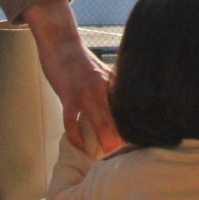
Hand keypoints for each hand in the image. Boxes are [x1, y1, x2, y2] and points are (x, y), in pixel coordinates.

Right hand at [20, 0, 121, 153]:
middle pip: (118, 119)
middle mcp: (103, 89)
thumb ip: (112, 86)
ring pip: (100, 123)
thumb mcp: (102, 71)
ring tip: (108, 157)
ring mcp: (85, 93)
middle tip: (125, 156)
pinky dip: (75, 137)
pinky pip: (72, 122)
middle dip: (123, 139)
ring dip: (105, 142)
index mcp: (112, 84)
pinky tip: (79, 146)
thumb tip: (122, 101)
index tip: (137, 142)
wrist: (61, 42)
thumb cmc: (80, 59)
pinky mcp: (68, 96)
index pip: (127, 109)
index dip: (132, 127)